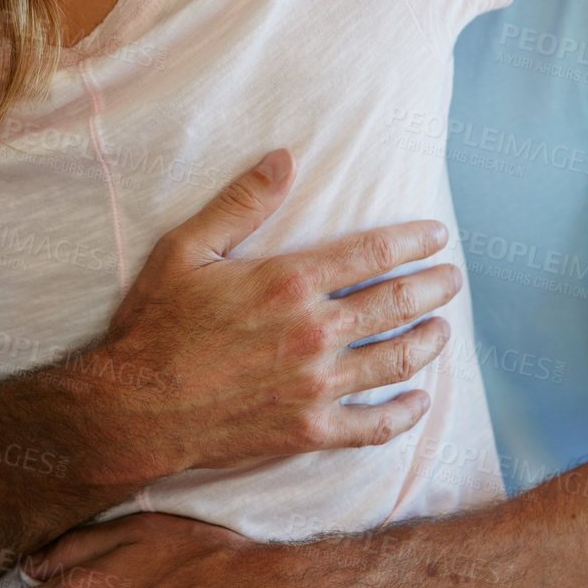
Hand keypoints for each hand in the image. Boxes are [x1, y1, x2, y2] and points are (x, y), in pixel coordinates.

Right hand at [81, 149, 459, 490]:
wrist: (134, 408)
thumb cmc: (156, 324)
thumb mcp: (187, 248)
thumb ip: (242, 202)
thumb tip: (285, 156)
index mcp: (288, 282)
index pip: (372, 254)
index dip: (413, 242)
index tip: (438, 237)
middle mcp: (312, 332)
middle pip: (395, 304)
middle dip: (433, 288)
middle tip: (452, 279)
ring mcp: (314, 385)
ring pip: (394, 359)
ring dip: (427, 342)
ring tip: (443, 329)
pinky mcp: (308, 430)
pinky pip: (372, 425)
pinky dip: (403, 414)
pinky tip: (419, 402)